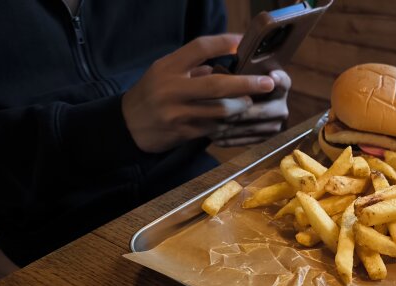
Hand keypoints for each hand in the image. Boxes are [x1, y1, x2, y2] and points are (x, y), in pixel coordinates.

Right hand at [122, 34, 275, 152]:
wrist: (128, 125)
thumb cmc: (152, 93)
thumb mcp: (164, 71)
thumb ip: (192, 67)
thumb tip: (226, 65)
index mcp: (169, 67)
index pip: (200, 47)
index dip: (224, 42)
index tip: (243, 42)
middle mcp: (173, 88)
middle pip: (217, 85)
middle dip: (246, 84)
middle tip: (266, 83)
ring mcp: (178, 113)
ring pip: (220, 111)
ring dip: (241, 108)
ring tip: (250, 104)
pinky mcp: (184, 132)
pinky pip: (215, 128)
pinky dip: (229, 124)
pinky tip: (238, 121)